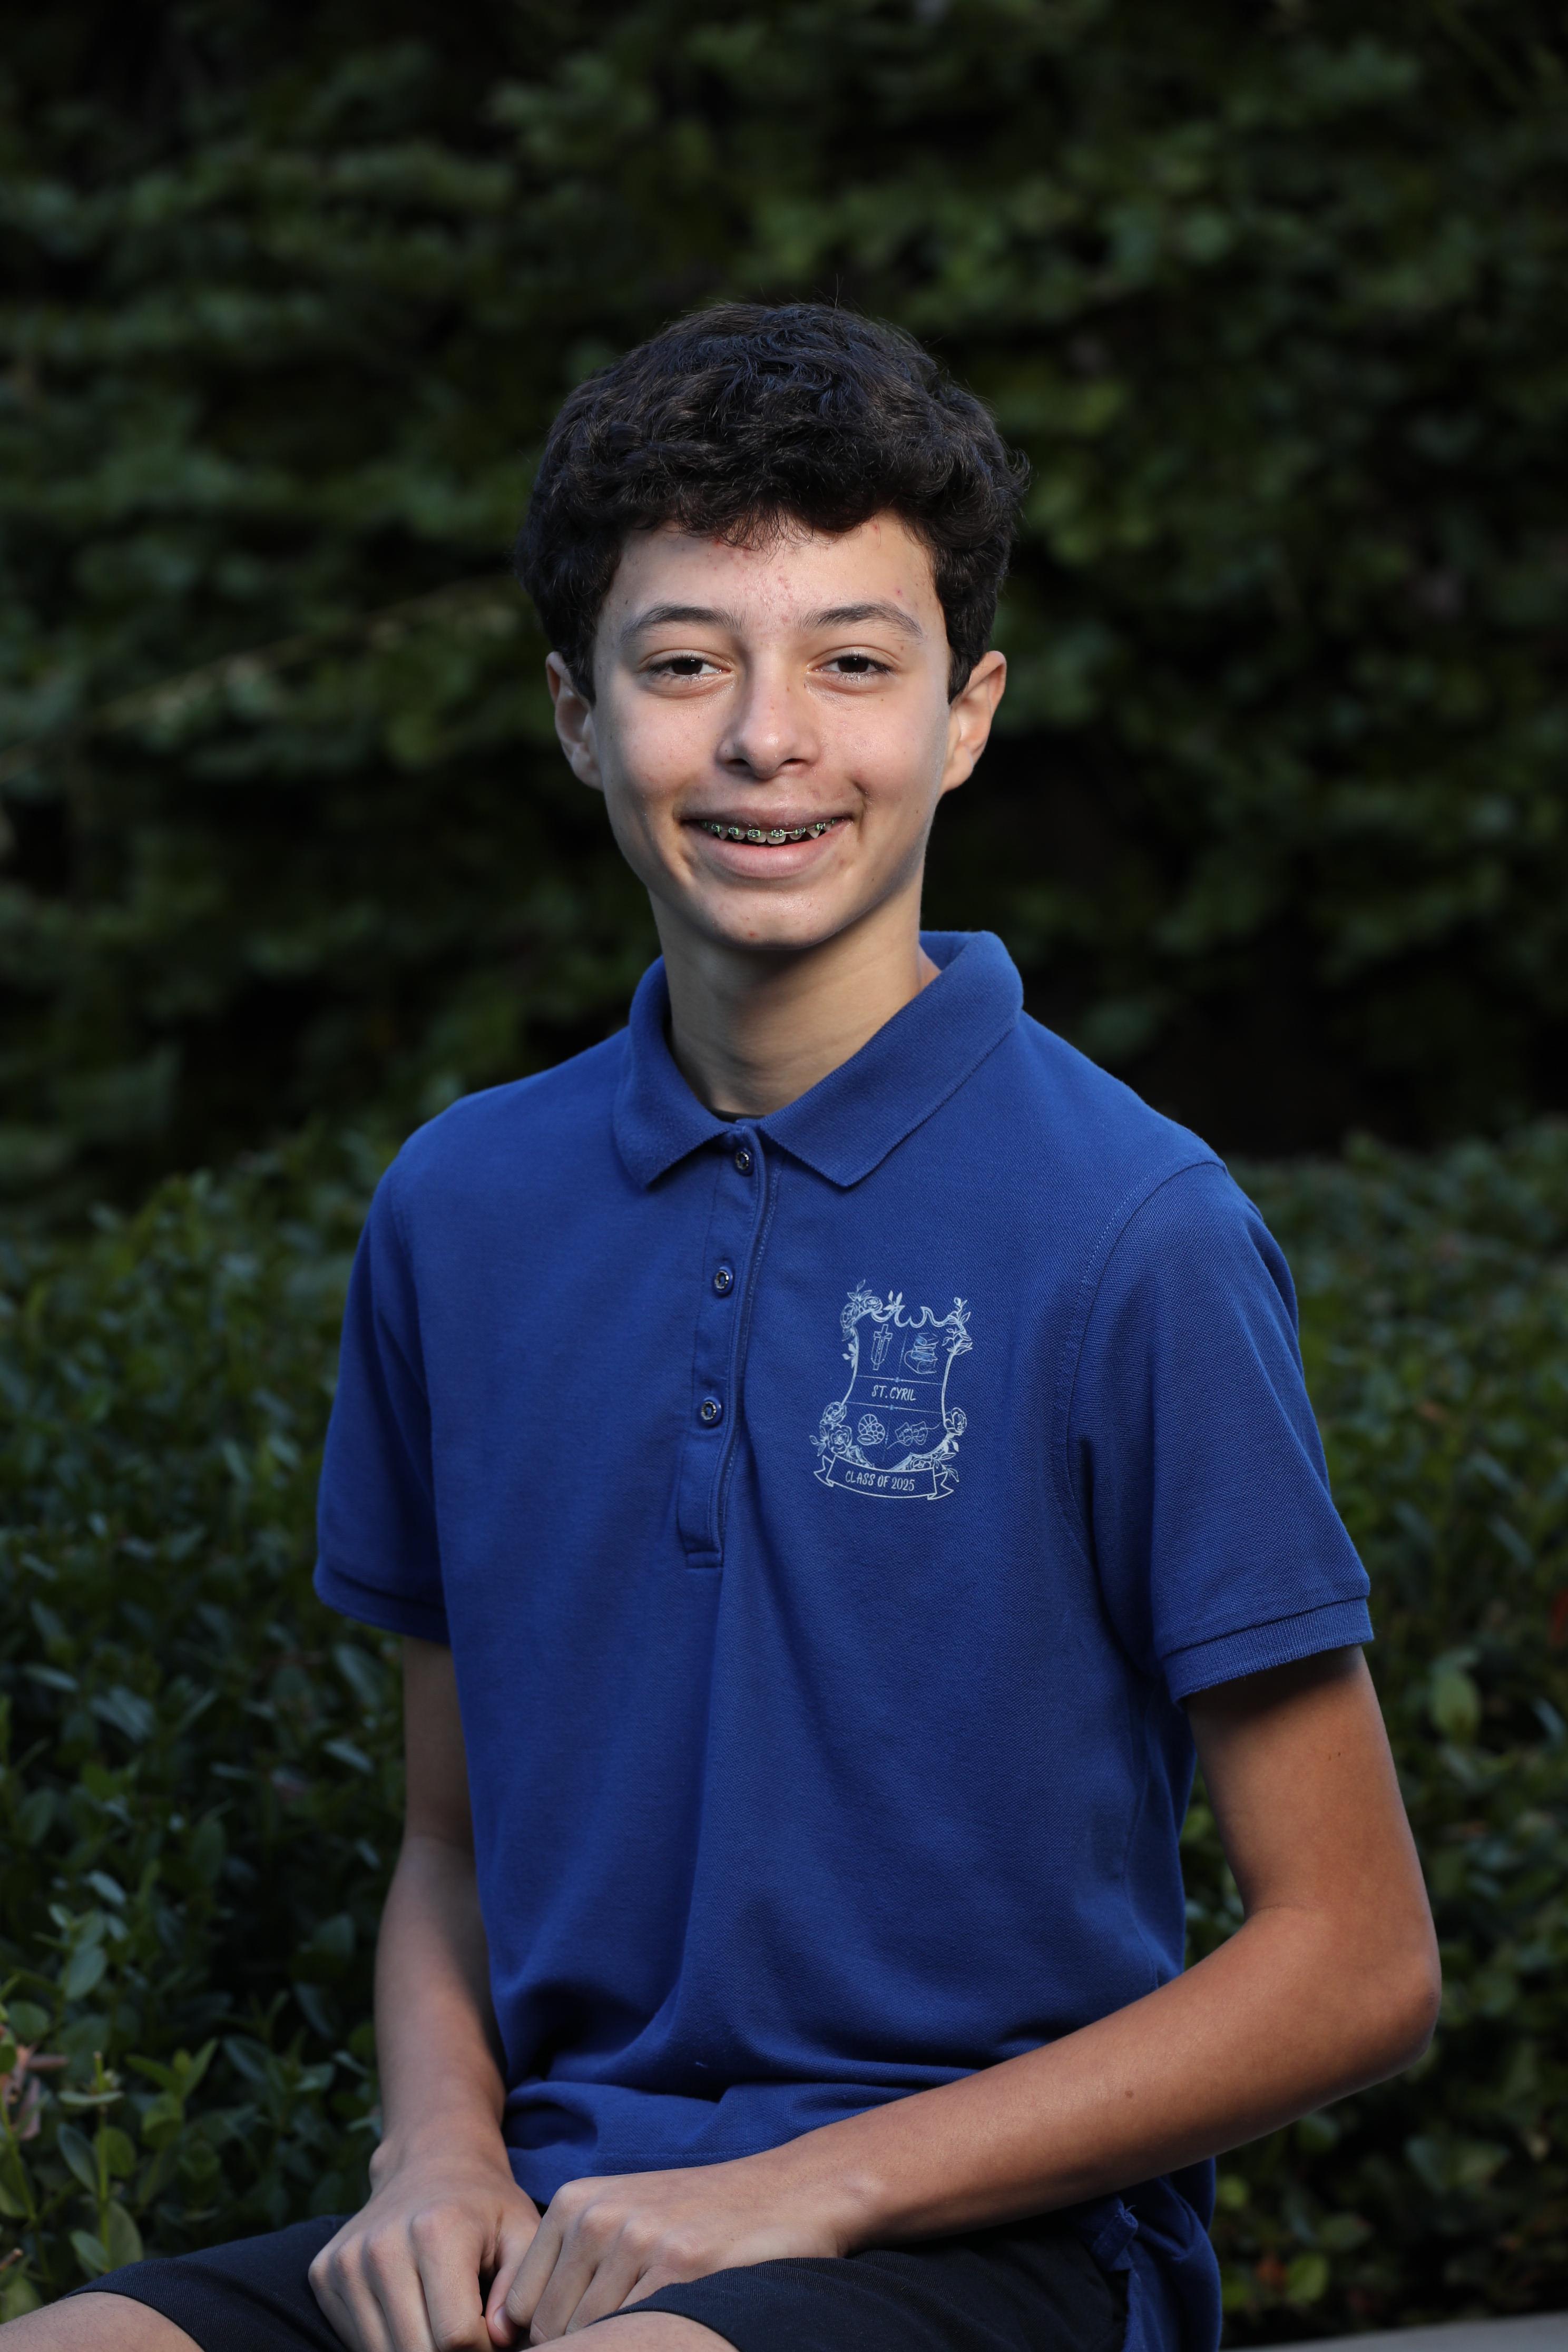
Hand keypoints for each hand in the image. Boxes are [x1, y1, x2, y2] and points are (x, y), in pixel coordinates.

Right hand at [308, 2130, 540, 2351]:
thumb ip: (519, 2288)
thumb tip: (499, 2340)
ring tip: (441, 2324)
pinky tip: (410, 2315)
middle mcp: (381, 2246)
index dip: (483, 2350)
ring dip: (417, 2351)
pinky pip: (357, 2341)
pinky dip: (387, 2342)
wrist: (429, 2160)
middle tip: (469, 2336)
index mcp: (436, 2231)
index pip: (456, 2336)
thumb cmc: (483, 2204)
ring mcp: (345, 2261)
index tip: (494, 2336)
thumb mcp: (521, 2231)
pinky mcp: (324, 2274)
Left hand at [490, 2150, 848, 2340]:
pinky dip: (648, 2339)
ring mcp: (640, 2240)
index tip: (573, 2339)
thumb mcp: (621, 2217)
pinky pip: (636, 2332)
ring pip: (592, 2335)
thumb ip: (568, 2263)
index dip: (541, 2340)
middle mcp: (600, 2217)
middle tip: (619, 2330)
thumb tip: (508, 2334)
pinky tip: (671, 2321)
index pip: (521, 2307)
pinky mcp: (680, 2266)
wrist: (784, 2192)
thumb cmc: (697, 2215)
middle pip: (553, 2328)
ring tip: (649, 2324)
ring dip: (615, 2342)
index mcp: (575, 2202)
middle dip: (578, 2346)